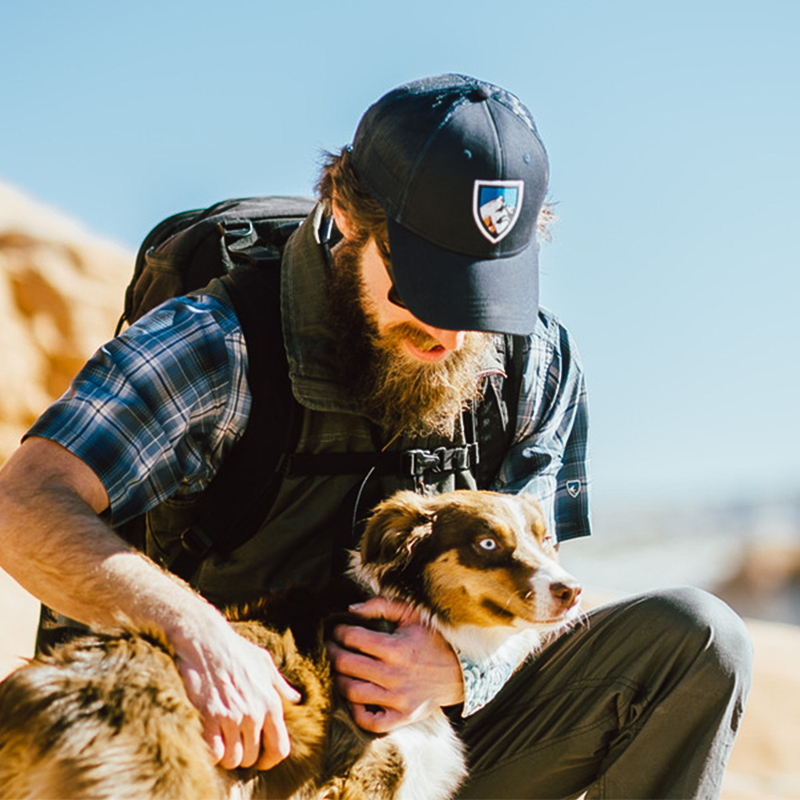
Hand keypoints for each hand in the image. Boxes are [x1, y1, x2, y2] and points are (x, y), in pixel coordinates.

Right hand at [172, 614, 301, 770]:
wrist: (207, 640)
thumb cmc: (236, 650)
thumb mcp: (265, 663)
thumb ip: (280, 685)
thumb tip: (296, 698)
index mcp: (271, 702)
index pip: (280, 749)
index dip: (270, 760)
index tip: (262, 759)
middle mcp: (254, 713)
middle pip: (252, 757)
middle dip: (244, 755)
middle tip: (236, 744)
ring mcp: (232, 717)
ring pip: (233, 759)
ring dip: (227, 755)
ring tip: (223, 741)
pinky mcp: (209, 717)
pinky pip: (214, 753)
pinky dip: (212, 753)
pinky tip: (210, 740)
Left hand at [327, 597, 463, 732]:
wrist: (461, 671)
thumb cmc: (433, 639)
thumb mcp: (412, 614)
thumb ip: (381, 606)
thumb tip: (352, 609)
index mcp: (395, 648)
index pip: (352, 638)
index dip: (339, 632)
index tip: (337, 630)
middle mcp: (393, 675)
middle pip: (346, 664)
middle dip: (332, 652)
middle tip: (329, 647)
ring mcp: (397, 699)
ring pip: (351, 692)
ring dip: (338, 679)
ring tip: (338, 670)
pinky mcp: (401, 717)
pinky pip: (369, 721)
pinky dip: (356, 712)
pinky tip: (354, 698)